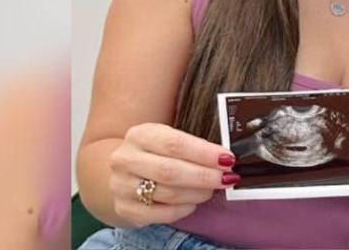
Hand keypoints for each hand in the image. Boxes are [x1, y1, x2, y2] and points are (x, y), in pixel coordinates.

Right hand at [108, 123, 239, 226]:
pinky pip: (161, 214)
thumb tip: (226, 158)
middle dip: (204, 176)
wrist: (120, 172)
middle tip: (227, 178)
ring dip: (197, 193)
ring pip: (168, 194)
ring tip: (212, 189)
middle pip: (171, 171)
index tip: (228, 159)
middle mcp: (126, 159)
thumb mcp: (166, 138)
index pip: (176, 144)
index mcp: (140, 135)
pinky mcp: (124, 209)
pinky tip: (193, 202)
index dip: (205, 153)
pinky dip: (184, 209)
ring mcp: (122, 186)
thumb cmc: (154, 152)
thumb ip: (192, 145)